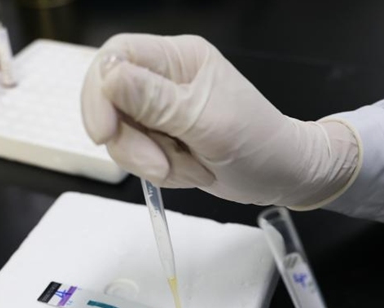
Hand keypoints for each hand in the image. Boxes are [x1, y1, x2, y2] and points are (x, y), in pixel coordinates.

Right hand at [81, 33, 360, 208]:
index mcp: (179, 58)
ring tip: (191, 168)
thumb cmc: (260, 145)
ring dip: (149, 161)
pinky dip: (158, 171)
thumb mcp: (208, 124)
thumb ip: (156, 101)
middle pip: (109, 100)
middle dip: (130, 142)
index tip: (105, 134)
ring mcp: (160, 110)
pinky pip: (135, 154)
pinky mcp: (159, 137)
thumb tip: (108, 76)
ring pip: (120, 134)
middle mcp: (164, 78)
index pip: (116, 55)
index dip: (99, 93)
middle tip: (160, 166)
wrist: (283, 176)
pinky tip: (190, 171)